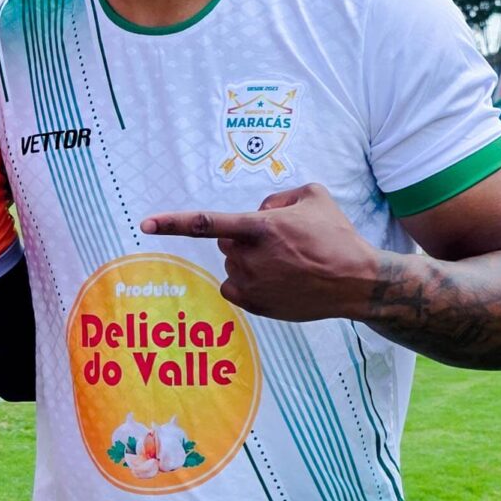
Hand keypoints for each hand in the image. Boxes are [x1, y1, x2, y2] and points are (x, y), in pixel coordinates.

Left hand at [141, 182, 378, 319]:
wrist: (356, 281)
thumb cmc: (336, 236)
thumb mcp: (313, 195)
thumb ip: (277, 196)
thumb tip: (259, 210)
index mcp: (262, 228)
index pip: (207, 223)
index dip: (172, 223)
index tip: (145, 224)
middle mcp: (251, 258)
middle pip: (226, 242)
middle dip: (243, 238)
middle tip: (279, 241)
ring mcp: (252, 284)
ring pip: (232, 264)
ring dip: (249, 259)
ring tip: (287, 262)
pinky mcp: (255, 304)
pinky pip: (233, 286)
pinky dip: (245, 281)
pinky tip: (275, 279)